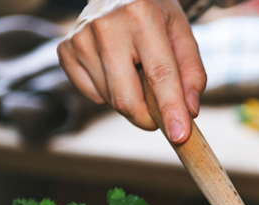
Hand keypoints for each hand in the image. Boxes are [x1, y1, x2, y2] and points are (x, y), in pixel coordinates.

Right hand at [57, 0, 205, 142]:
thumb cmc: (155, 14)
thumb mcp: (182, 32)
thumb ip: (192, 72)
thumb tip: (189, 111)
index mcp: (142, 16)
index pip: (159, 74)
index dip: (170, 109)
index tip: (180, 136)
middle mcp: (106, 26)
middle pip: (126, 97)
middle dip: (147, 117)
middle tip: (160, 115)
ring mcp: (81, 38)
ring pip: (109, 99)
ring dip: (130, 99)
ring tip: (136, 71)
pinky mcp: (65, 49)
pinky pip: (91, 94)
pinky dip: (108, 93)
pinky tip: (116, 70)